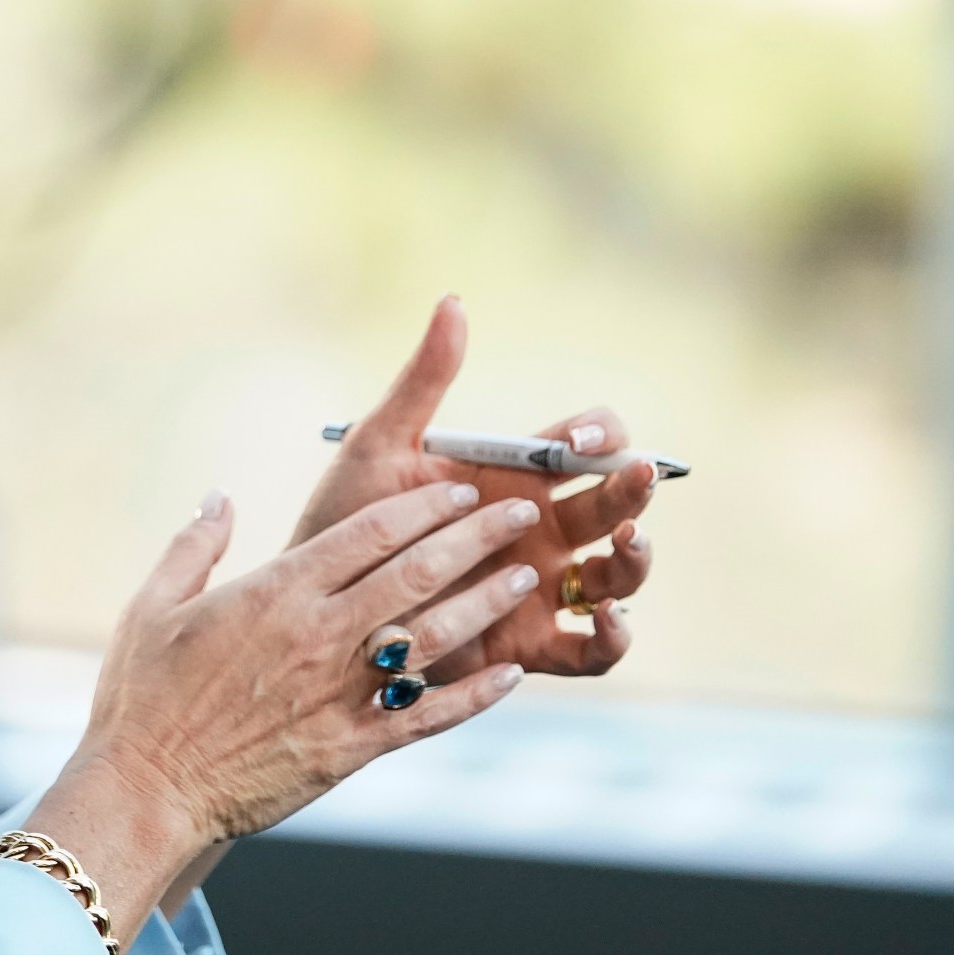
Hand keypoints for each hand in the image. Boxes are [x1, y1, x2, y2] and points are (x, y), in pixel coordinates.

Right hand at [26, 479, 542, 942]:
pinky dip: (474, 696)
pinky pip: (427, 716)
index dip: (424, 506)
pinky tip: (509, 675)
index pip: (371, 532)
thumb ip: (194, 544)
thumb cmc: (142, 698)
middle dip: (477, 537)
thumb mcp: (152, 606)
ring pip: (434, 638)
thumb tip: (219, 496)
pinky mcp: (350, 748)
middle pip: (418, 573)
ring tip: (527, 577)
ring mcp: (340, 694)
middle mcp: (320, 636)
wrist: (145, 790)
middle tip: (521, 512)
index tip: (462, 488)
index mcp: (278, 592)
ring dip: (487, 604)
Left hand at [290, 295, 659, 681]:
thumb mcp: (379, 445)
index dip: (600, 434)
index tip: (578, 437)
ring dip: (637, 559)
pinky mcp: (530, 647)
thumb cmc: (346, 519)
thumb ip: (423, 381)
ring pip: (617, 576)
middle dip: (634, 488)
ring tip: (629, 544)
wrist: (316, 602)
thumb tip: (452, 302)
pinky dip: (614, 638)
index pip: (588, 444)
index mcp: (518, 477)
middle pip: (615, 504)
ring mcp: (541, 590)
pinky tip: (607, 619)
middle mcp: (541, 532)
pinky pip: (592, 653)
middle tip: (636, 477)